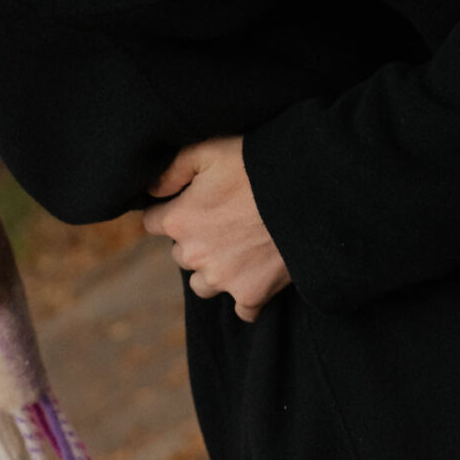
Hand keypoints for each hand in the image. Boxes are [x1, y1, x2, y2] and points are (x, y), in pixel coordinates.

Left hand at [141, 137, 290, 320]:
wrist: (308, 193)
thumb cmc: (257, 166)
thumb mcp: (210, 150)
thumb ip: (172, 168)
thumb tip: (151, 190)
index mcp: (180, 220)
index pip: (152, 223)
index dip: (171, 210)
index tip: (191, 203)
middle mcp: (195, 255)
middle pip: (180, 254)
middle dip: (194, 240)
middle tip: (223, 220)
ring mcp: (223, 279)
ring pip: (202, 284)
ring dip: (214, 270)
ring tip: (239, 247)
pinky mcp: (252, 295)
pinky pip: (241, 309)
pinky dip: (247, 295)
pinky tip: (258, 272)